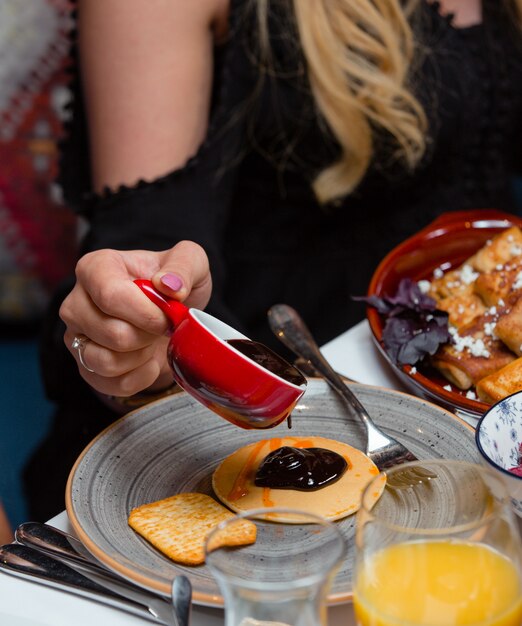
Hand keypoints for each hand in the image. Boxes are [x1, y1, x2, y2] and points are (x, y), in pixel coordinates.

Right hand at [60, 240, 211, 396]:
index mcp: (95, 268)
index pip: (111, 295)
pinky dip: (139, 378)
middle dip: (148, 335)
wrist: (170, 317)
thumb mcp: (191, 262)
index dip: (146, 313)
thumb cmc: (174, 286)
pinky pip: (110, 383)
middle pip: (112, 332)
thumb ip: (184, 265)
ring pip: (106, 362)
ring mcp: (75, 335)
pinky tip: (150, 361)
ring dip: (142, 357)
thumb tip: (169, 286)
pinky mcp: (84, 364)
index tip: (168, 316)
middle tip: (162, 326)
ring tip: (152, 340)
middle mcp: (76, 301)